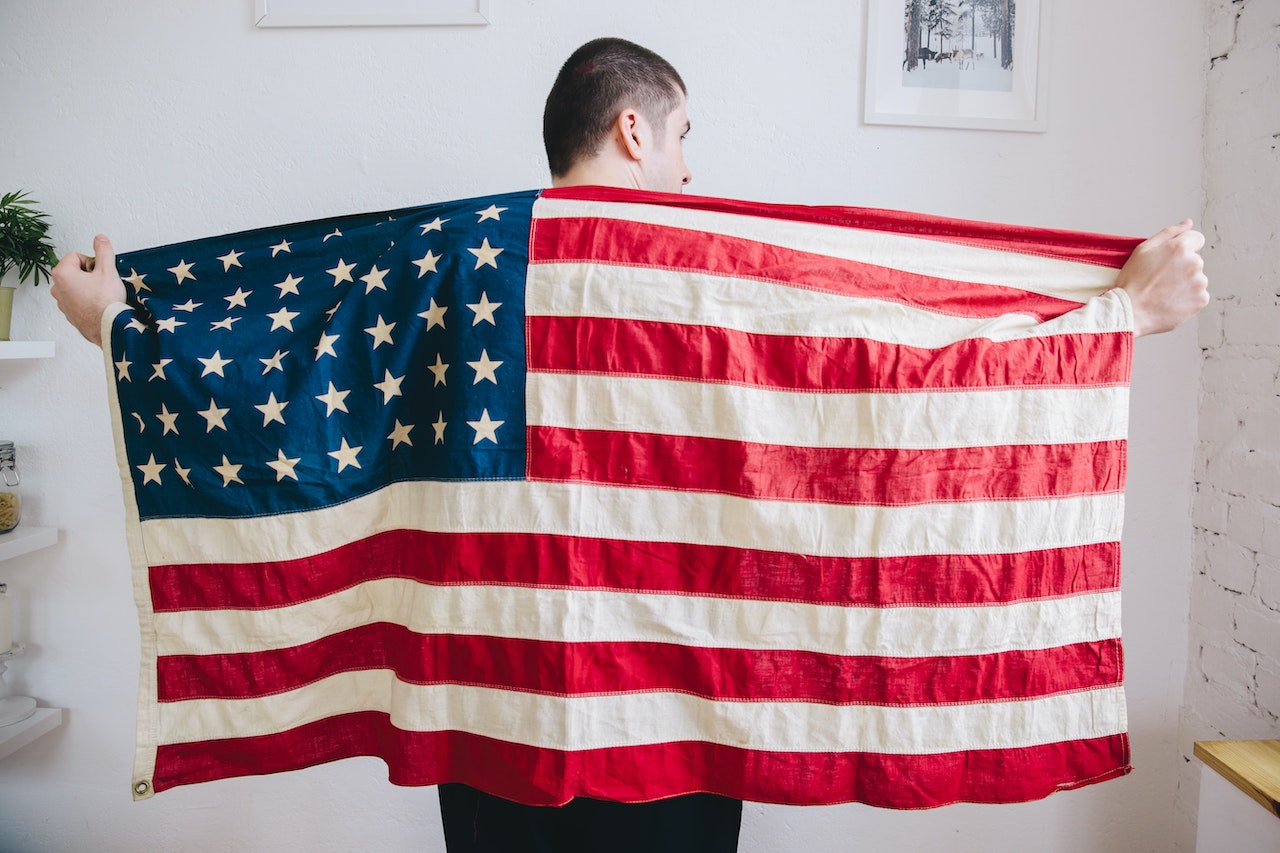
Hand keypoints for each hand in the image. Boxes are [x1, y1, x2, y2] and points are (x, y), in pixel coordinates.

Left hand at [50, 234, 127, 347]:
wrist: (107, 327)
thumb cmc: (105, 302)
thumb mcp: (108, 270)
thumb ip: (103, 251)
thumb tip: (100, 239)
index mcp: (62, 273)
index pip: (76, 256)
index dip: (92, 261)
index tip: (101, 272)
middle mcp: (57, 288)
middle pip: (74, 270)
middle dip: (88, 274)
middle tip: (102, 283)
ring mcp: (62, 302)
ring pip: (75, 286)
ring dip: (87, 287)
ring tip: (101, 295)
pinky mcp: (69, 314)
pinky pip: (77, 300)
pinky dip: (86, 301)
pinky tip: (99, 305)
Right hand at [1115, 220, 1209, 337]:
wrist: (1129, 312)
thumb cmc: (1132, 281)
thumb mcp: (1143, 250)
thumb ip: (1169, 233)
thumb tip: (1188, 223)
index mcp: (1181, 247)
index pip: (1197, 238)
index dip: (1183, 247)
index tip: (1170, 259)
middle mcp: (1195, 263)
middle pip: (1195, 260)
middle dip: (1182, 267)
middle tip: (1160, 279)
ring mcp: (1200, 283)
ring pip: (1197, 278)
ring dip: (1185, 283)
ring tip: (1164, 292)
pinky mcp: (1201, 300)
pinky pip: (1198, 295)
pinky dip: (1187, 298)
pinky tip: (1170, 301)